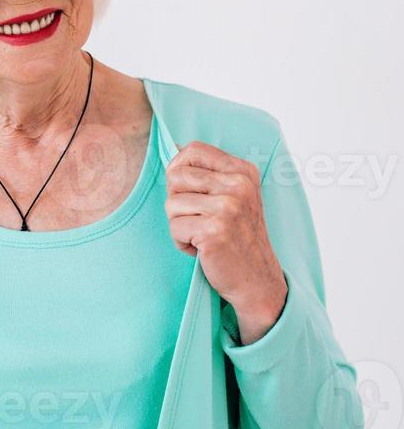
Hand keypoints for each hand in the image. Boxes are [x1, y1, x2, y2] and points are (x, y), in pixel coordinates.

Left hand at [165, 140, 287, 341]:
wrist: (257, 279)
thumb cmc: (238, 238)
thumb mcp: (235, 196)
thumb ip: (210, 174)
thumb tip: (173, 150)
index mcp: (243, 171)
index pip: (193, 149)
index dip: (179, 168)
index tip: (186, 190)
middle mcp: (238, 185)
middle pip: (176, 176)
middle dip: (176, 201)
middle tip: (197, 218)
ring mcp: (228, 208)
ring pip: (171, 204)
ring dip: (179, 225)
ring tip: (202, 235)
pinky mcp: (214, 231)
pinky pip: (174, 228)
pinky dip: (181, 242)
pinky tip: (202, 249)